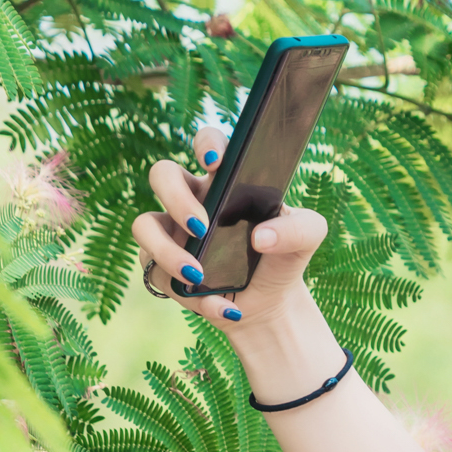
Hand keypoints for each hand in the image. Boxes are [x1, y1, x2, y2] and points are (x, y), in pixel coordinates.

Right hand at [131, 126, 328, 330]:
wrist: (270, 303)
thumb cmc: (283, 257)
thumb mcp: (307, 238)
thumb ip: (298, 228)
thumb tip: (261, 237)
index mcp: (224, 182)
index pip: (208, 145)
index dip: (206, 144)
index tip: (216, 162)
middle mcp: (191, 200)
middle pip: (161, 175)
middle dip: (175, 197)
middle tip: (201, 225)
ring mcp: (171, 234)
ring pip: (143, 226)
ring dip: (167, 251)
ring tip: (199, 275)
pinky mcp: (162, 269)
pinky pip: (160, 277)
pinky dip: (195, 298)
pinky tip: (225, 307)